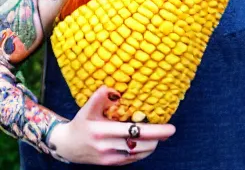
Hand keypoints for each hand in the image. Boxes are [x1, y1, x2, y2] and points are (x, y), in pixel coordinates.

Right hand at [48, 86, 175, 164]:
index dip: (154, 131)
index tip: (170, 128)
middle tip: (170, 130)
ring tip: (159, 134)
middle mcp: (106, 146)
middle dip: (157, 138)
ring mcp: (109, 158)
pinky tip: (148, 142)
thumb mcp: (88, 107)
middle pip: (140, 145)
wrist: (67, 146)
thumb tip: (115, 89)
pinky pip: (132, 158)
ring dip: (152, 144)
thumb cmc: (81, 122)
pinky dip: (143, 151)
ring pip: (138, 153)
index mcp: (102, 131)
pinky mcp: (111, 164)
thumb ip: (100, 96)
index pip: (134, 132)